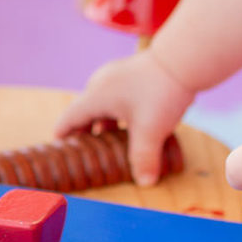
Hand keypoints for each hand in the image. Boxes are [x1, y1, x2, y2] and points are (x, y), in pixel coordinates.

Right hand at [53, 50, 194, 185]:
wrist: (183, 59)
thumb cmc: (161, 92)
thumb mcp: (150, 130)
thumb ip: (144, 158)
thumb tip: (145, 183)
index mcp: (96, 96)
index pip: (69, 118)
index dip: (63, 134)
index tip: (58, 146)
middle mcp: (101, 83)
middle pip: (86, 110)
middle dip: (86, 131)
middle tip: (87, 149)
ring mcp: (117, 74)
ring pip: (104, 103)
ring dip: (106, 122)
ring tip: (112, 140)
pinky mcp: (133, 72)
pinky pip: (118, 96)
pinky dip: (119, 111)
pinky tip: (134, 122)